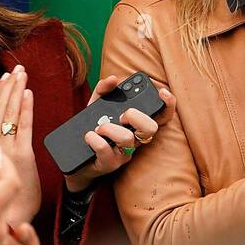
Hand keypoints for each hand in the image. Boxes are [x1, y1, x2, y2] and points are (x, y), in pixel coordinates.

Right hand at [0, 65, 40, 226]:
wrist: (5, 226)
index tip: (3, 80)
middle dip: (7, 88)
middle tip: (15, 70)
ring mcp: (7, 151)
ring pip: (9, 114)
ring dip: (15, 92)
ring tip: (21, 74)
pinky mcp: (22, 157)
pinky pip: (24, 127)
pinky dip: (25, 109)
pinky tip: (28, 94)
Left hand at [63, 76, 176, 191]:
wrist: (76, 157)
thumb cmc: (93, 130)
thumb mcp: (96, 107)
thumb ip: (104, 90)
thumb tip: (113, 79)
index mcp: (137, 125)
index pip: (162, 116)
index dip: (168, 104)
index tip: (162, 91)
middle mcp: (136, 140)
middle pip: (151, 128)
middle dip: (136, 116)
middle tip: (121, 115)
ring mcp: (124, 154)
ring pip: (127, 139)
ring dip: (109, 128)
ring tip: (98, 127)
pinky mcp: (109, 164)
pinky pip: (105, 150)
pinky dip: (94, 139)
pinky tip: (88, 136)